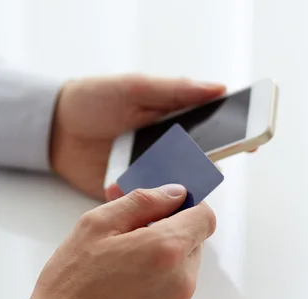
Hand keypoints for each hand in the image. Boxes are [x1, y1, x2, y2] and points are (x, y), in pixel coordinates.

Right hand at [24, 184, 215, 298]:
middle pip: (193, 241)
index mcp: (166, 249)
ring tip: (120, 263)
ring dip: (160, 257)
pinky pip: (173, 290)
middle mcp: (181, 279)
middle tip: (130, 231)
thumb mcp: (95, 226)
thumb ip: (141, 202)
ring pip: (182, 266)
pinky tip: (123, 286)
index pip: (204, 216)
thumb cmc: (70, 287)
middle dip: (167, 230)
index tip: (166, 205)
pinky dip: (156, 281)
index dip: (187, 205)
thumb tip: (173, 193)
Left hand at [50, 75, 225, 199]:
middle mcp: (163, 153)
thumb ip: (174, 91)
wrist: (54, 128)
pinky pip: (143, 203)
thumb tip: (217, 88)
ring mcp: (147, 175)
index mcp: (171, 124)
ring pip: (171, 190)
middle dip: (197, 171)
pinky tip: (130, 190)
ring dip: (170, 190)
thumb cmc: (94, 99)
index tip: (253, 141)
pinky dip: (142, 203)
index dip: (233, 137)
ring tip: (156, 180)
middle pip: (194, 166)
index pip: (210, 132)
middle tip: (192, 169)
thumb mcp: (135, 87)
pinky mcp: (127, 194)